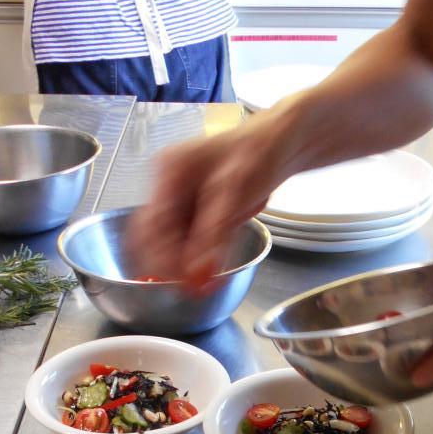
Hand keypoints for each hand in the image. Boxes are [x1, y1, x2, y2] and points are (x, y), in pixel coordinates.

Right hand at [127, 113, 293, 291]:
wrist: (282, 144)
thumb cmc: (259, 154)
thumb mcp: (235, 193)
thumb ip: (214, 236)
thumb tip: (196, 278)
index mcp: (168, 172)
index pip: (150, 227)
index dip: (161, 260)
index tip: (183, 285)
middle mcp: (168, 186)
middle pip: (153, 236)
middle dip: (170, 265)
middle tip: (196, 289)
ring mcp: (180, 198)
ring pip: (169, 242)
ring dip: (183, 264)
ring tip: (207, 282)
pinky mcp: (194, 210)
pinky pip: (186, 241)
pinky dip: (196, 257)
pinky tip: (211, 267)